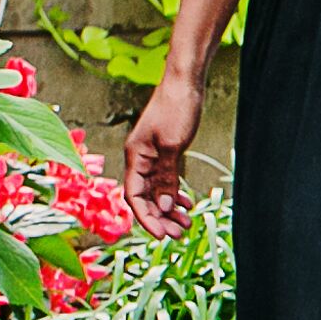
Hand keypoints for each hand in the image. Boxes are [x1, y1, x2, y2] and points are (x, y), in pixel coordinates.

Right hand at [122, 76, 203, 236]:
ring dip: (170, 209)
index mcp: (135, 157)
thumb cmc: (176, 109)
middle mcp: (140, 159)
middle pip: (145, 197)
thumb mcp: (172, 145)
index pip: (134, 196)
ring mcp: (152, 156)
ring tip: (187, 224)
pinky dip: (175, 193)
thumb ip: (167, 175)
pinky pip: (166, 179)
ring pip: (157, 190)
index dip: (146, 218)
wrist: (185, 84)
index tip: (162, 235)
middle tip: (179, 235)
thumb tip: (165, 205)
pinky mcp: (165, 152)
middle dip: (160, 218)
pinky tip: (187, 203)